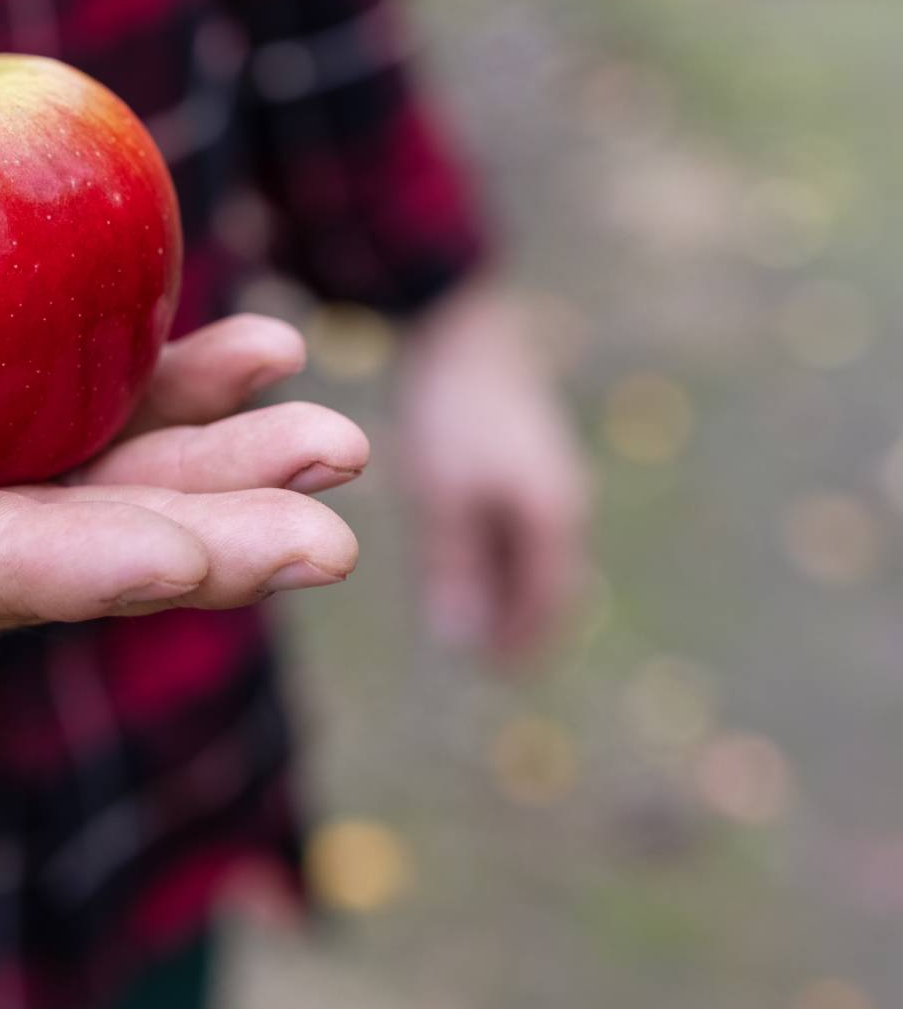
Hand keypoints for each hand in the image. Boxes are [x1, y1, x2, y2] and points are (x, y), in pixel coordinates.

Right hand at [0, 160, 367, 661]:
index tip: (187, 551)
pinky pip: (72, 456)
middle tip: (323, 530)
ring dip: (208, 487)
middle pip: (25, 570)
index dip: (50, 563)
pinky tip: (256, 360)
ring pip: (73, 520)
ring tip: (329, 437)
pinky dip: (167, 413)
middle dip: (178, 552)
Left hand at [396, 281, 591, 662]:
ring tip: (472, 622)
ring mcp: (548, 478)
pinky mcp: (524, 460)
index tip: (495, 678)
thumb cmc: (450, 413)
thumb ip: (454, 566)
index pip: (550, 603)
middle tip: (484, 665)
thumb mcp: (444, 495)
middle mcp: (563, 502)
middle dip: (521, 625)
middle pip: (550, 584)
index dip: (526, 643)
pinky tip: (465, 563)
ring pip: (535, 555)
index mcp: (553, 517)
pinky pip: (520, 526)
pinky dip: (499, 556)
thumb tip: (463, 640)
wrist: (461, 330)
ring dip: (509, 592)